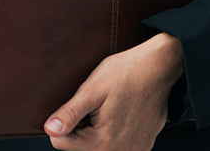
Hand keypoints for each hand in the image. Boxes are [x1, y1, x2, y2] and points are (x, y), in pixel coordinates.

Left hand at [43, 33, 183, 149]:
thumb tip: (49, 130)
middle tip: (94, 104)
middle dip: (81, 127)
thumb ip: (70, 113)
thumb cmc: (125, 73)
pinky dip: (114, 132)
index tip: (78, 105)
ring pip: (99, 147)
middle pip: (81, 147)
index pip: (61, 143)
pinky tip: (121, 112)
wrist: (159, 67)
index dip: (63, 122)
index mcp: (103, 143)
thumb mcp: (91, 89)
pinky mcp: (144, 146)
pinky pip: (118, 145)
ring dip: (97, 131)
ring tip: (108, 108)